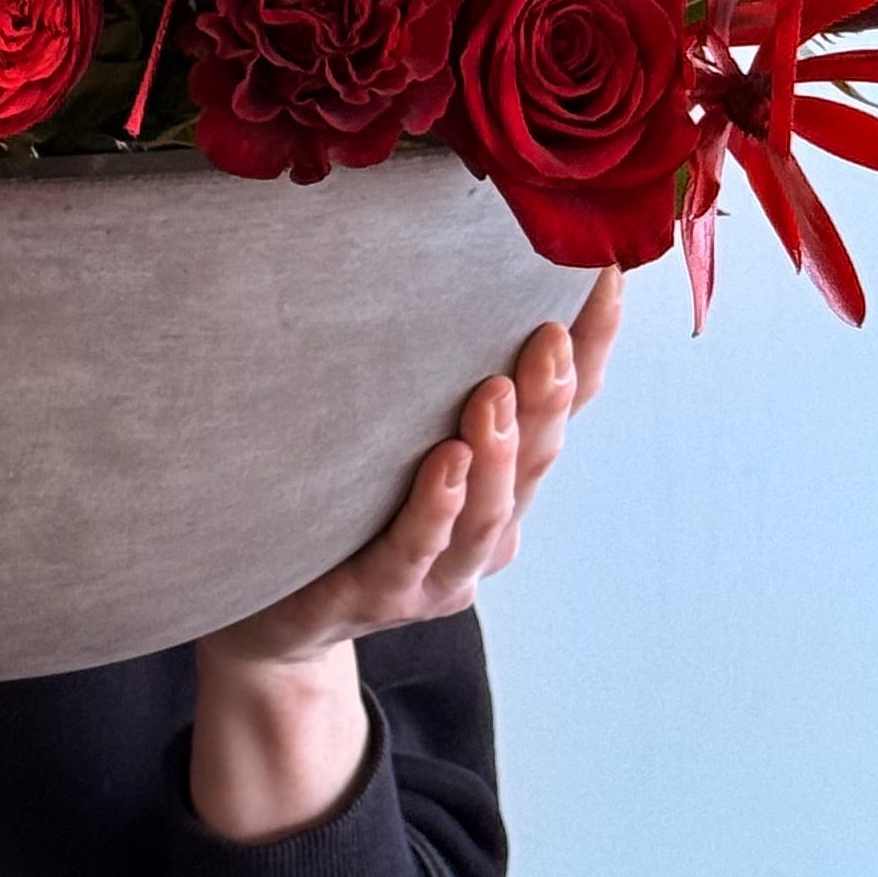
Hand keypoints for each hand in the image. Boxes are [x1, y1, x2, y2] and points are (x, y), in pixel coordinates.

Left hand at [189, 267, 623, 842]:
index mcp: (500, 481)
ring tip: (499, 390)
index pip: (560, 409)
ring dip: (498, 450)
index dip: (589, 348)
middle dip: (550, 395)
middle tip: (551, 332)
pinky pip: (414, 552)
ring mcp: (440, 570)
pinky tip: (443, 467)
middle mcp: (486, 527)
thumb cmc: (340, 508)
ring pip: (487, 512)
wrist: (273, 617)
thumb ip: (428, 373)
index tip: (604, 277)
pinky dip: (434, 510)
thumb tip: (447, 259)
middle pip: (535, 457)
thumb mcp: (393, 432)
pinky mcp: (381, 595)